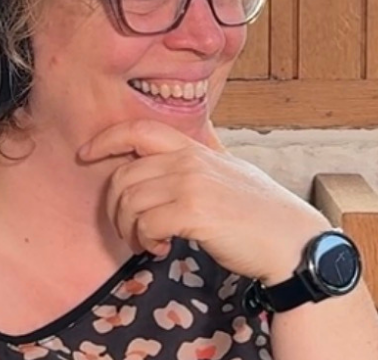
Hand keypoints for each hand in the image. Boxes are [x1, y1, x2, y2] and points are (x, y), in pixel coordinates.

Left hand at [78, 119, 332, 283]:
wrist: (290, 241)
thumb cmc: (262, 212)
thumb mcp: (232, 170)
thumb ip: (209, 153)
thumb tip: (203, 132)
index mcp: (196, 149)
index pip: (139, 130)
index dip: (106, 139)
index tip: (87, 154)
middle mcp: (190, 160)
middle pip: (124, 176)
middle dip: (115, 208)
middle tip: (129, 230)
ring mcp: (191, 184)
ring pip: (130, 202)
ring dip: (130, 230)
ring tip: (150, 242)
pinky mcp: (194, 212)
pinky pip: (145, 224)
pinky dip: (146, 241)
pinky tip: (163, 248)